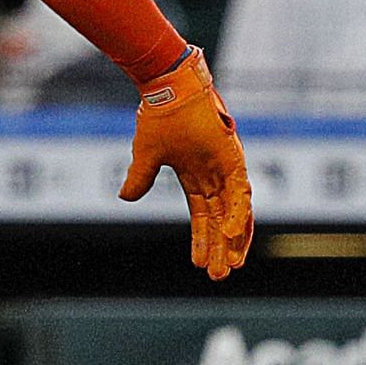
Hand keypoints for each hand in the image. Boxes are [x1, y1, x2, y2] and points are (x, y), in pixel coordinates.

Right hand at [120, 48, 253, 280]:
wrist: (167, 89)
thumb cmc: (158, 115)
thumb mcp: (146, 156)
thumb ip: (139, 178)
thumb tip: (125, 198)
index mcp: (195, 176)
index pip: (202, 216)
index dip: (201, 239)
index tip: (197, 264)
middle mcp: (215, 174)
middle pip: (220, 219)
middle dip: (219, 247)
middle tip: (220, 275)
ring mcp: (226, 167)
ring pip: (235, 211)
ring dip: (234, 238)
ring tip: (231, 264)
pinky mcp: (233, 158)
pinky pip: (240, 192)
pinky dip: (238, 214)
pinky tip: (232, 234)